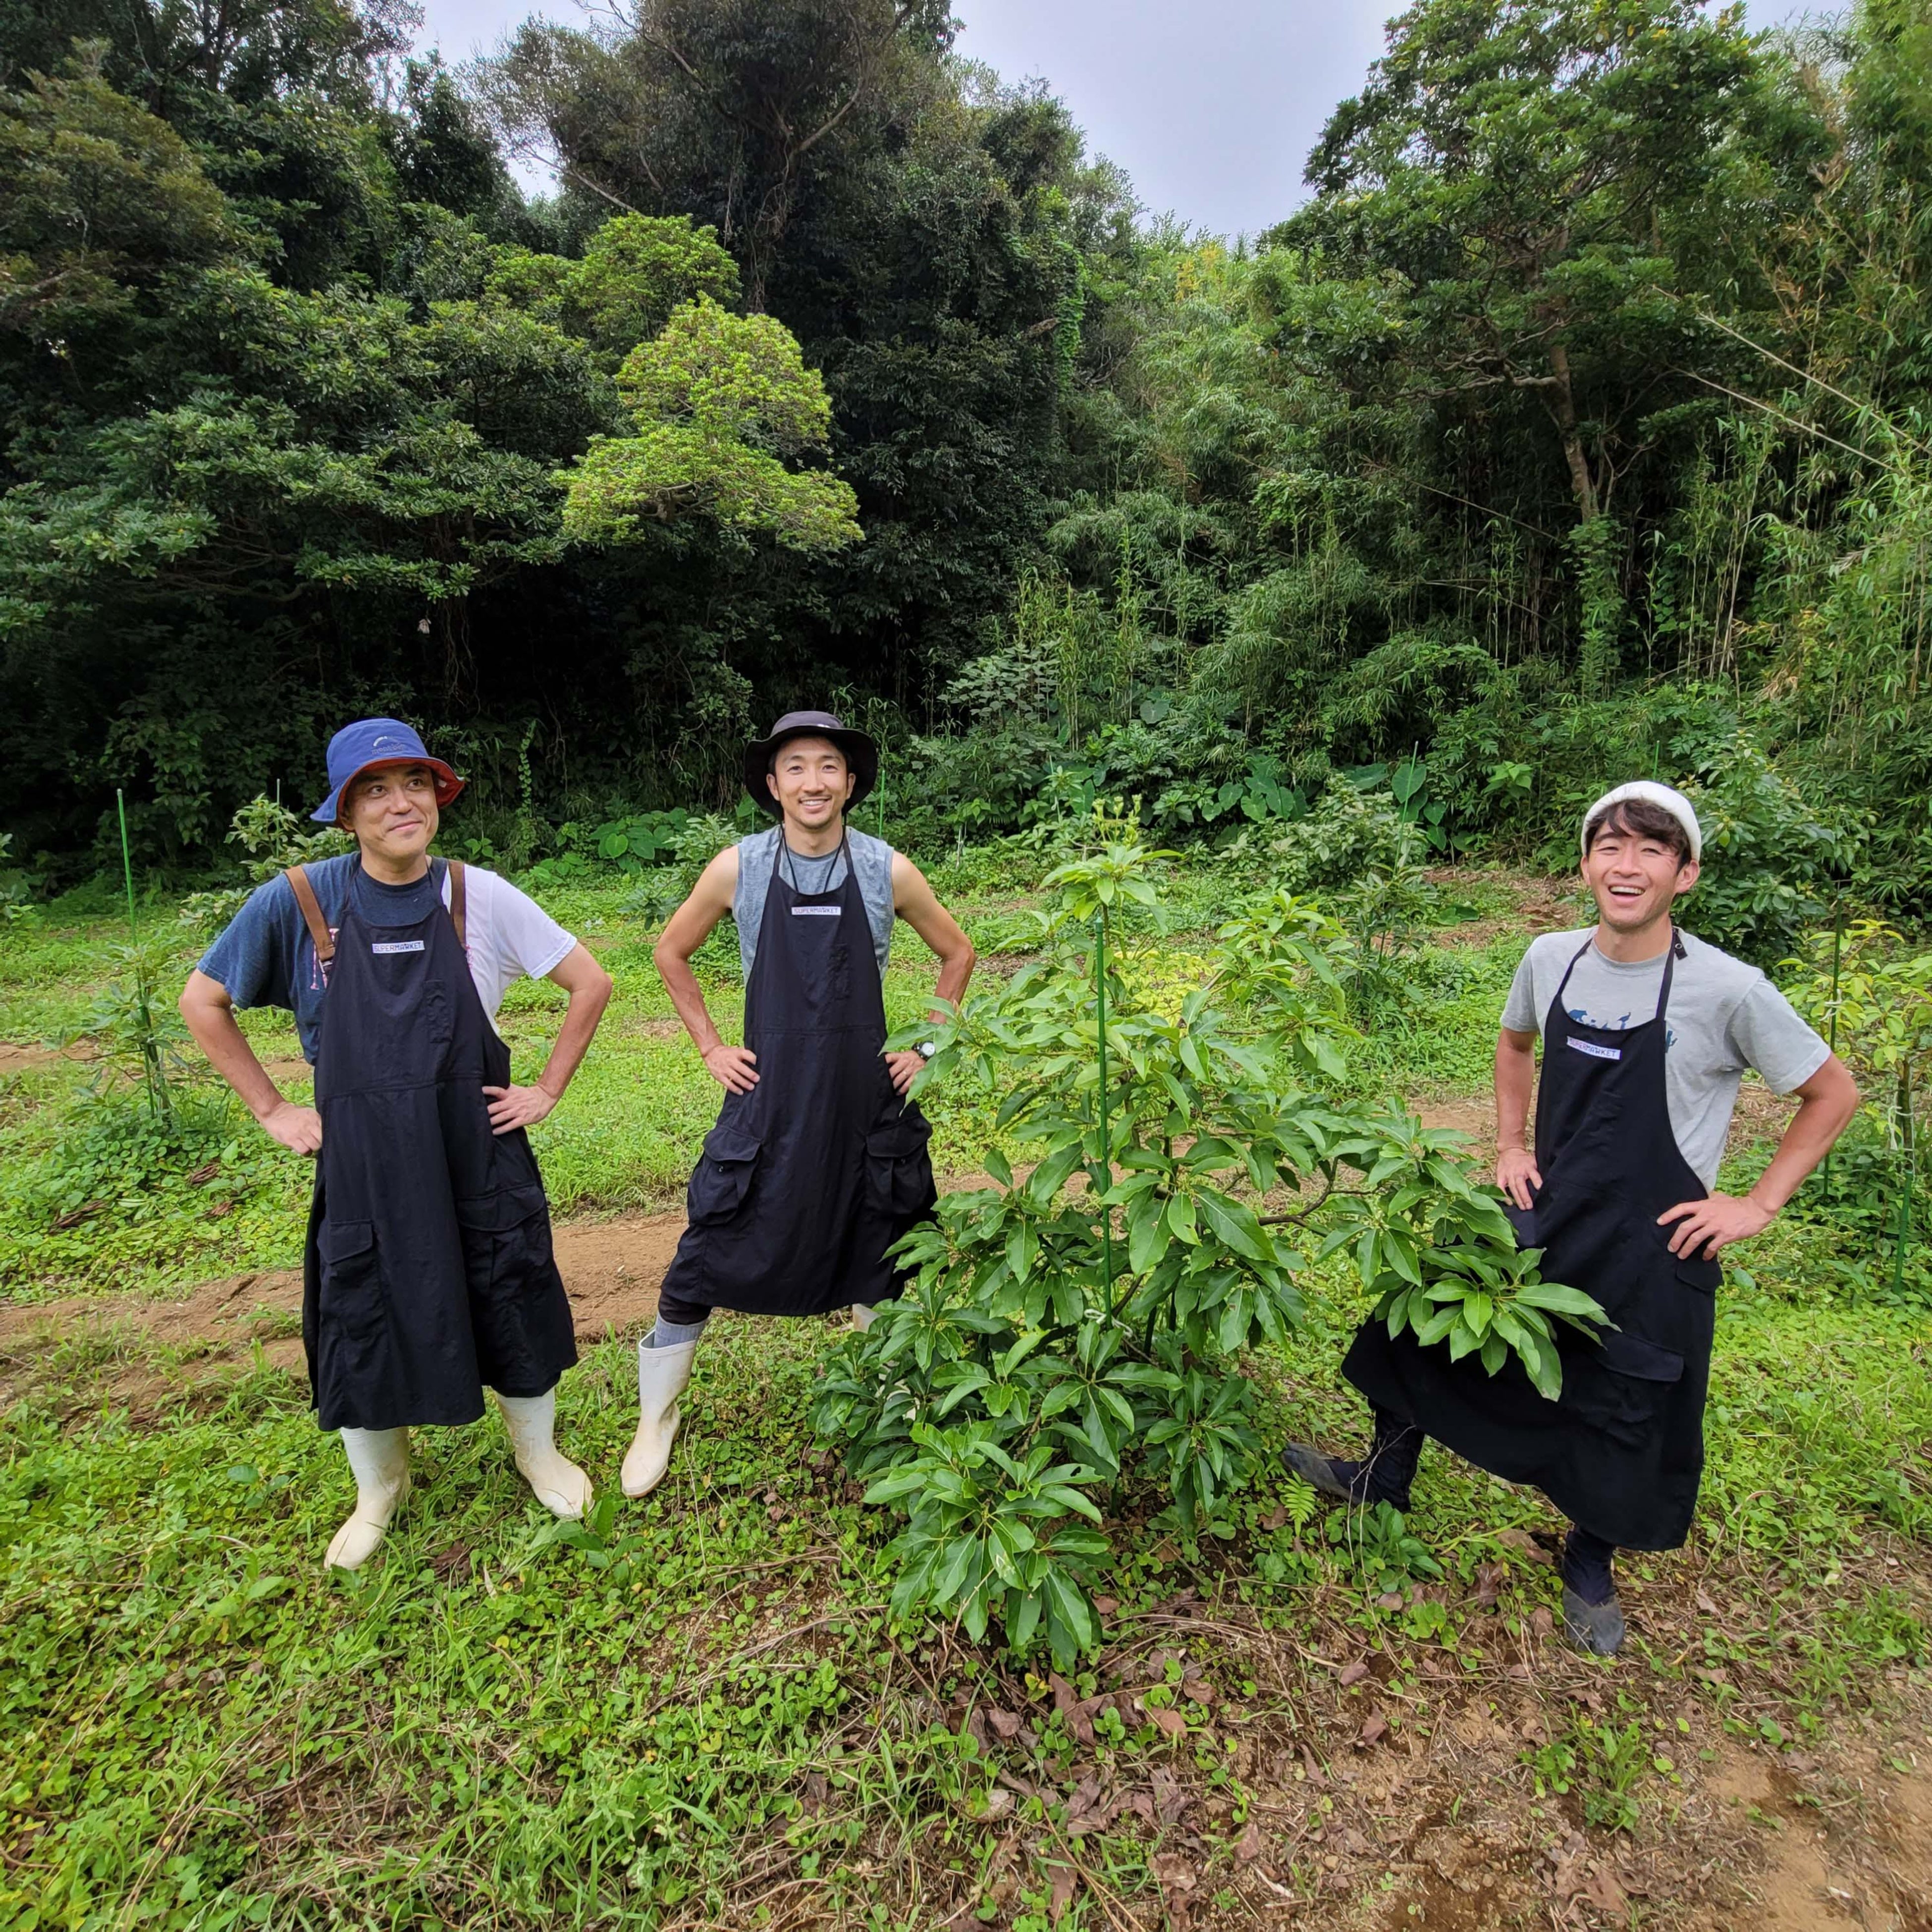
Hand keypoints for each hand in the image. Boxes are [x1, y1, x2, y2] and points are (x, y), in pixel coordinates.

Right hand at [261, 1101, 321, 1155]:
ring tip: (308, 1145)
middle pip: (323, 1140)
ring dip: (313, 1148)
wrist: (274, 1111)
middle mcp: (309, 1124)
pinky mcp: (291, 1139)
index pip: (328, 1130)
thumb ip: (317, 1122)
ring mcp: (300, 1132)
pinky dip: (305, 1152)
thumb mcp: (308, 1114)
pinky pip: (304, 1150)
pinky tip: (301, 1148)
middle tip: (315, 1143)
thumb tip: (327, 1134)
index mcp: (315, 1117)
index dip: (327, 1137)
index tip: (324, 1139)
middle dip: (321, 1144)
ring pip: (315, 1146)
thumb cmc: (294, 1115)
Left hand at [483, 1084, 556, 1135]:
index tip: (477, 1092)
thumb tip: (490, 1093)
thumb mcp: (515, 1089)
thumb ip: (504, 1091)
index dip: (486, 1091)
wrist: (544, 1097)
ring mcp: (517, 1111)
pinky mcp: (523, 1119)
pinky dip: (501, 1129)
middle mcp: (512, 1101)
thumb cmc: (527, 1094)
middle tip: (475, 1116)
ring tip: (481, 1126)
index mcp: (509, 1093)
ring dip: (491, 1122)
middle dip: (485, 1112)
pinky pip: (509, 1125)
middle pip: (495, 1107)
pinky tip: (494, 1132)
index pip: (496, 1090)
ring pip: (501, 1117)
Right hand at [702, 1044, 758, 1093]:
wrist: (711, 1053)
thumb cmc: (729, 1053)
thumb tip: (758, 1065)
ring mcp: (725, 1069)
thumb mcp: (737, 1050)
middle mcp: (730, 1061)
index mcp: (736, 1053)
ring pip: (736, 1077)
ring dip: (744, 1083)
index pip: (746, 1054)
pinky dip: (735, 1089)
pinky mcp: (720, 1076)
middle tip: (757, 1079)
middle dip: (750, 1074)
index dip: (753, 1059)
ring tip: (751, 1087)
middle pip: (741, 1068)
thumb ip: (746, 1056)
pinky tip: (741, 1092)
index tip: (758, 1064)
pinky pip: (728, 1084)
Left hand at [885, 1049, 925, 1096]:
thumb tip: (883, 1064)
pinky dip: (902, 1089)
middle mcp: (907, 1061)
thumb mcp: (905, 1055)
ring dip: (894, 1085)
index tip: (877, 1067)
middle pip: (893, 1071)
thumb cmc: (912, 1058)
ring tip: (890, 1089)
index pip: (889, 1057)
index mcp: (902, 1055)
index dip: (883, 1062)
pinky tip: (898, 1092)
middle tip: (883, 1083)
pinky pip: (907, 1084)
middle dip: (888, 1078)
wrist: (928, 1057)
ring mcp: (912, 1068)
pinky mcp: (917, 1075)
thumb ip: (896, 1059)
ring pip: (899, 1078)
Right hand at [1496, 1145, 1541, 1209]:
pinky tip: (1508, 1203)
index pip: (1533, 1175)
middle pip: (1521, 1185)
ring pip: (1513, 1188)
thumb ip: (1538, 1172)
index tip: (1540, 1188)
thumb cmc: (1524, 1159)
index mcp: (1528, 1167)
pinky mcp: (1500, 1176)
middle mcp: (1518, 1171)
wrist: (1510, 1150)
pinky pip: (1501, 1187)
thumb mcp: (1534, 1162)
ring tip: (1522, 1208)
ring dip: (1517, 1199)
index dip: (1537, 1181)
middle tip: (1529, 1207)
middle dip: (1525, 1196)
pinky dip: (1504, 1195)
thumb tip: (1548, 1183)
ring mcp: (1508, 1174)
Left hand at [1658, 1191, 1773, 1259]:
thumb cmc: (1736, 1204)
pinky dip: (1706, 1254)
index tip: (1659, 1222)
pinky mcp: (1725, 1235)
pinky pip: (1711, 1247)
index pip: (1681, 1208)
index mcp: (1703, 1205)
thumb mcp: (1719, 1197)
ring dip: (1686, 1249)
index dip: (1668, 1215)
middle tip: (1671, 1248)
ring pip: (1695, 1239)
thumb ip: (1708, 1199)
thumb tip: (1703, 1197)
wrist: (1754, 1209)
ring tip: (1681, 1256)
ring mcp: (1715, 1226)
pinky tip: (1704, 1258)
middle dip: (1675, 1239)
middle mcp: (1706, 1215)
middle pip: (1685, 1228)